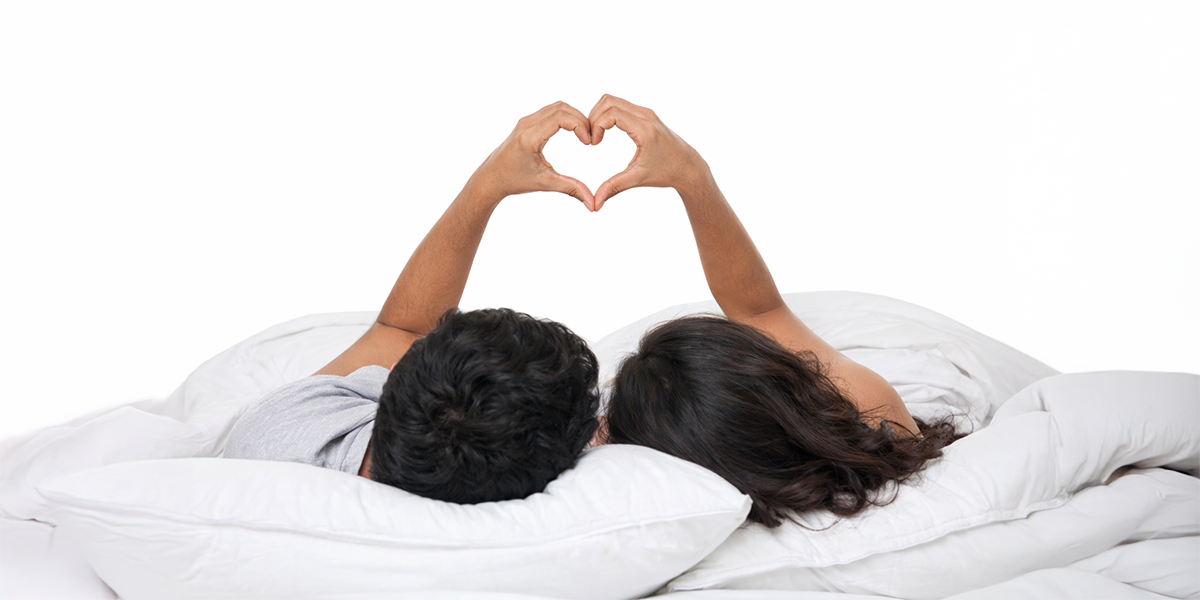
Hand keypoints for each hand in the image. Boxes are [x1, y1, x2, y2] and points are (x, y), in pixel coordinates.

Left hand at [472, 101, 596, 210]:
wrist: (492, 178)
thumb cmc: (515, 181)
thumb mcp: (545, 184)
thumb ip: (571, 189)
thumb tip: (593, 204)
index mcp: (529, 137)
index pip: (561, 118)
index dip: (580, 126)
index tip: (588, 143)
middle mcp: (526, 124)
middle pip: (561, 108)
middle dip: (581, 120)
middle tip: (591, 137)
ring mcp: (525, 121)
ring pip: (556, 107)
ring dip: (573, 117)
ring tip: (584, 135)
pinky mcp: (526, 122)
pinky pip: (550, 111)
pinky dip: (565, 117)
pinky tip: (573, 132)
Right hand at [588, 95, 706, 209]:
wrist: (688, 167)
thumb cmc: (666, 173)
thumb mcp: (638, 179)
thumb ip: (614, 187)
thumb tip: (594, 204)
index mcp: (645, 130)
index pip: (612, 113)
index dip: (596, 125)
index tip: (594, 144)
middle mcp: (646, 116)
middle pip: (609, 101)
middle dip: (594, 117)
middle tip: (591, 138)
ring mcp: (647, 113)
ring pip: (613, 100)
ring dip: (600, 115)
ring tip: (597, 136)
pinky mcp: (646, 114)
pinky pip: (621, 105)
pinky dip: (608, 115)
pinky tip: (606, 132)